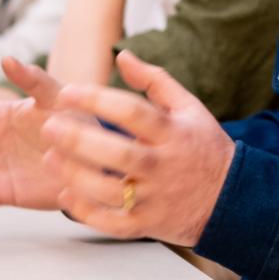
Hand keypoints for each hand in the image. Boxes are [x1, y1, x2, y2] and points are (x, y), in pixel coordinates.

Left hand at [27, 51, 234, 246]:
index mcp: (173, 132)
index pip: (133, 112)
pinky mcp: (147, 224)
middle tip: (49, 126)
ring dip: (77, 176)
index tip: (67, 91)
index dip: (97, 100)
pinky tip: (65, 196)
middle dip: (80, 140)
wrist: (230, 199)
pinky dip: (88, 213)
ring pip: (111, 191)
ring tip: (49, 158)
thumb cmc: (202, 146)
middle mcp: (163, 166)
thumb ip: (154, 80)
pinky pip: (113, 224)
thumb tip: (121, 55)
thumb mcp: (188, 107)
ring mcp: (155, 198)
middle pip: (119, 154)